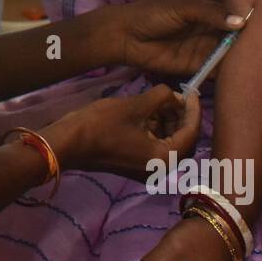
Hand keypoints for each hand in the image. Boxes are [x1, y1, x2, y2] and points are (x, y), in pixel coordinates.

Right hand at [43, 85, 199, 181]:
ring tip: (161, 100)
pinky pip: (155, 147)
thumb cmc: (101, 125)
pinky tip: (149, 112)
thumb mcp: (135, 106)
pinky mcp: (135, 164)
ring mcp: (147, 169)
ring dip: (169, 122)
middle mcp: (160, 169)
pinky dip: (156, 130)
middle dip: (182, 117)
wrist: (67, 143)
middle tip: (176, 95)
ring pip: (169, 143)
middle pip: (183, 141)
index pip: (191, 133)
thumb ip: (161, 97)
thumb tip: (174, 94)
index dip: (194, 109)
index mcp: (164, 158)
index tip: (192, 91)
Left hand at [107, 0, 244, 77]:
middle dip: (249, 43)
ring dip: (240, 59)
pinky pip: (214, 69)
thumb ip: (210, 13)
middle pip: (234, 37)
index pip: (234, 16)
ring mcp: (202, 49)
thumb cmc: (153, 14)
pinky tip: (243, 76)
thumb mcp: (183, 8)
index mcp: (207, 11)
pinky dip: (226, 73)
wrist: (125, 35)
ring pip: (227, 54)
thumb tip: (240, 22)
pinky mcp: (194, 66)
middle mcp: (208, 30)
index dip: (250, 21)